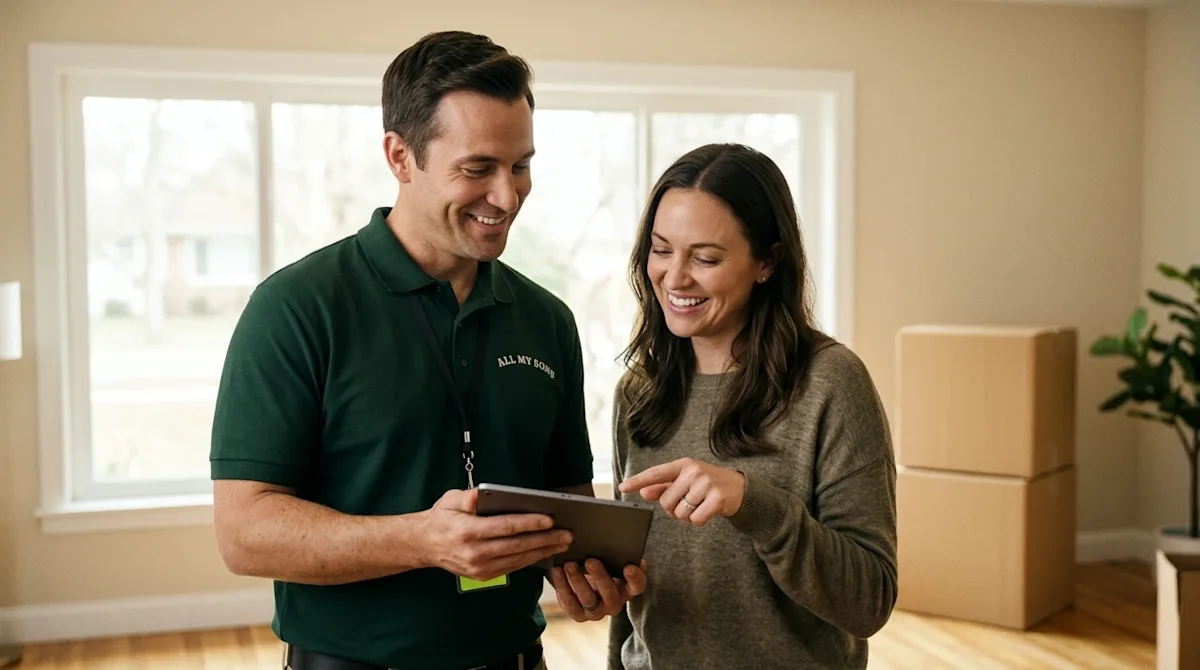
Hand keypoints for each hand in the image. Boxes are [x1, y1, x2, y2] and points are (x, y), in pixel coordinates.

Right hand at [418, 488, 573, 581]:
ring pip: (518, 559)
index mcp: (467, 531)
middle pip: (517, 546)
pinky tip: (545, 551)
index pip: (505, 527)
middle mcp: (474, 553)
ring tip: (563, 543)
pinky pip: (512, 567)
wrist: (424, 545)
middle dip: (545, 539)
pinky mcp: (482, 576)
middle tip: (567, 534)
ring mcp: (478, 568)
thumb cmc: (442, 518)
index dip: (529, 523)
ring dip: (543, 551)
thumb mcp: (450, 500)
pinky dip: (531, 559)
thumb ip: (468, 497)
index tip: (550, 519)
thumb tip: (484, 493)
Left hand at [549, 558, 647, 621]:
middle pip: (610, 594)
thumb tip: (606, 535)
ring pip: (588, 600)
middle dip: (600, 577)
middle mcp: (614, 603)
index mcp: (627, 588)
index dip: (635, 578)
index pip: (637, 586)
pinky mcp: (579, 615)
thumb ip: (613, 552)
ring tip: (569, 564)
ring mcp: (596, 612)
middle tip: (590, 560)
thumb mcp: (609, 559)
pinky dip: (562, 586)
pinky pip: (570, 603)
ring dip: (577, 580)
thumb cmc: (601, 564)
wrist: (582, 580)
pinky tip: (556, 571)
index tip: (629, 566)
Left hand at [618, 458, 745, 525]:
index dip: (638, 481)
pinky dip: (699, 521)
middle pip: (666, 501)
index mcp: (684, 464)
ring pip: (680, 512)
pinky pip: (695, 520)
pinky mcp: (717, 498)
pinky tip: (708, 511)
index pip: (656, 473)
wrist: (740, 488)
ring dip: (687, 516)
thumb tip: (643, 492)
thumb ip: (664, 487)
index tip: (622, 487)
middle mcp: (694, 471)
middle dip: (674, 508)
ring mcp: (706, 483)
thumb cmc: (708, 484)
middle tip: (689, 503)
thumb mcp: (686, 481)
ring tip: (699, 506)